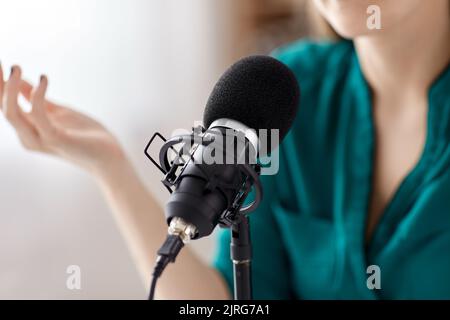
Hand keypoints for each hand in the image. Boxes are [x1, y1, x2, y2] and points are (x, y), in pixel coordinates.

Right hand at [0, 64, 124, 176]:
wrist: (107, 156)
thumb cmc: (83, 135)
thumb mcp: (56, 111)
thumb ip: (35, 98)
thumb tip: (17, 78)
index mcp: (27, 131)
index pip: (4, 106)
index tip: (0, 63)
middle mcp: (28, 137)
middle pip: (3, 109)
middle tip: (2, 63)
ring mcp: (41, 140)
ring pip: (12, 114)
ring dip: (10, 89)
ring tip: (16, 67)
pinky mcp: (56, 139)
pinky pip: (38, 115)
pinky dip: (37, 95)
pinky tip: (44, 79)